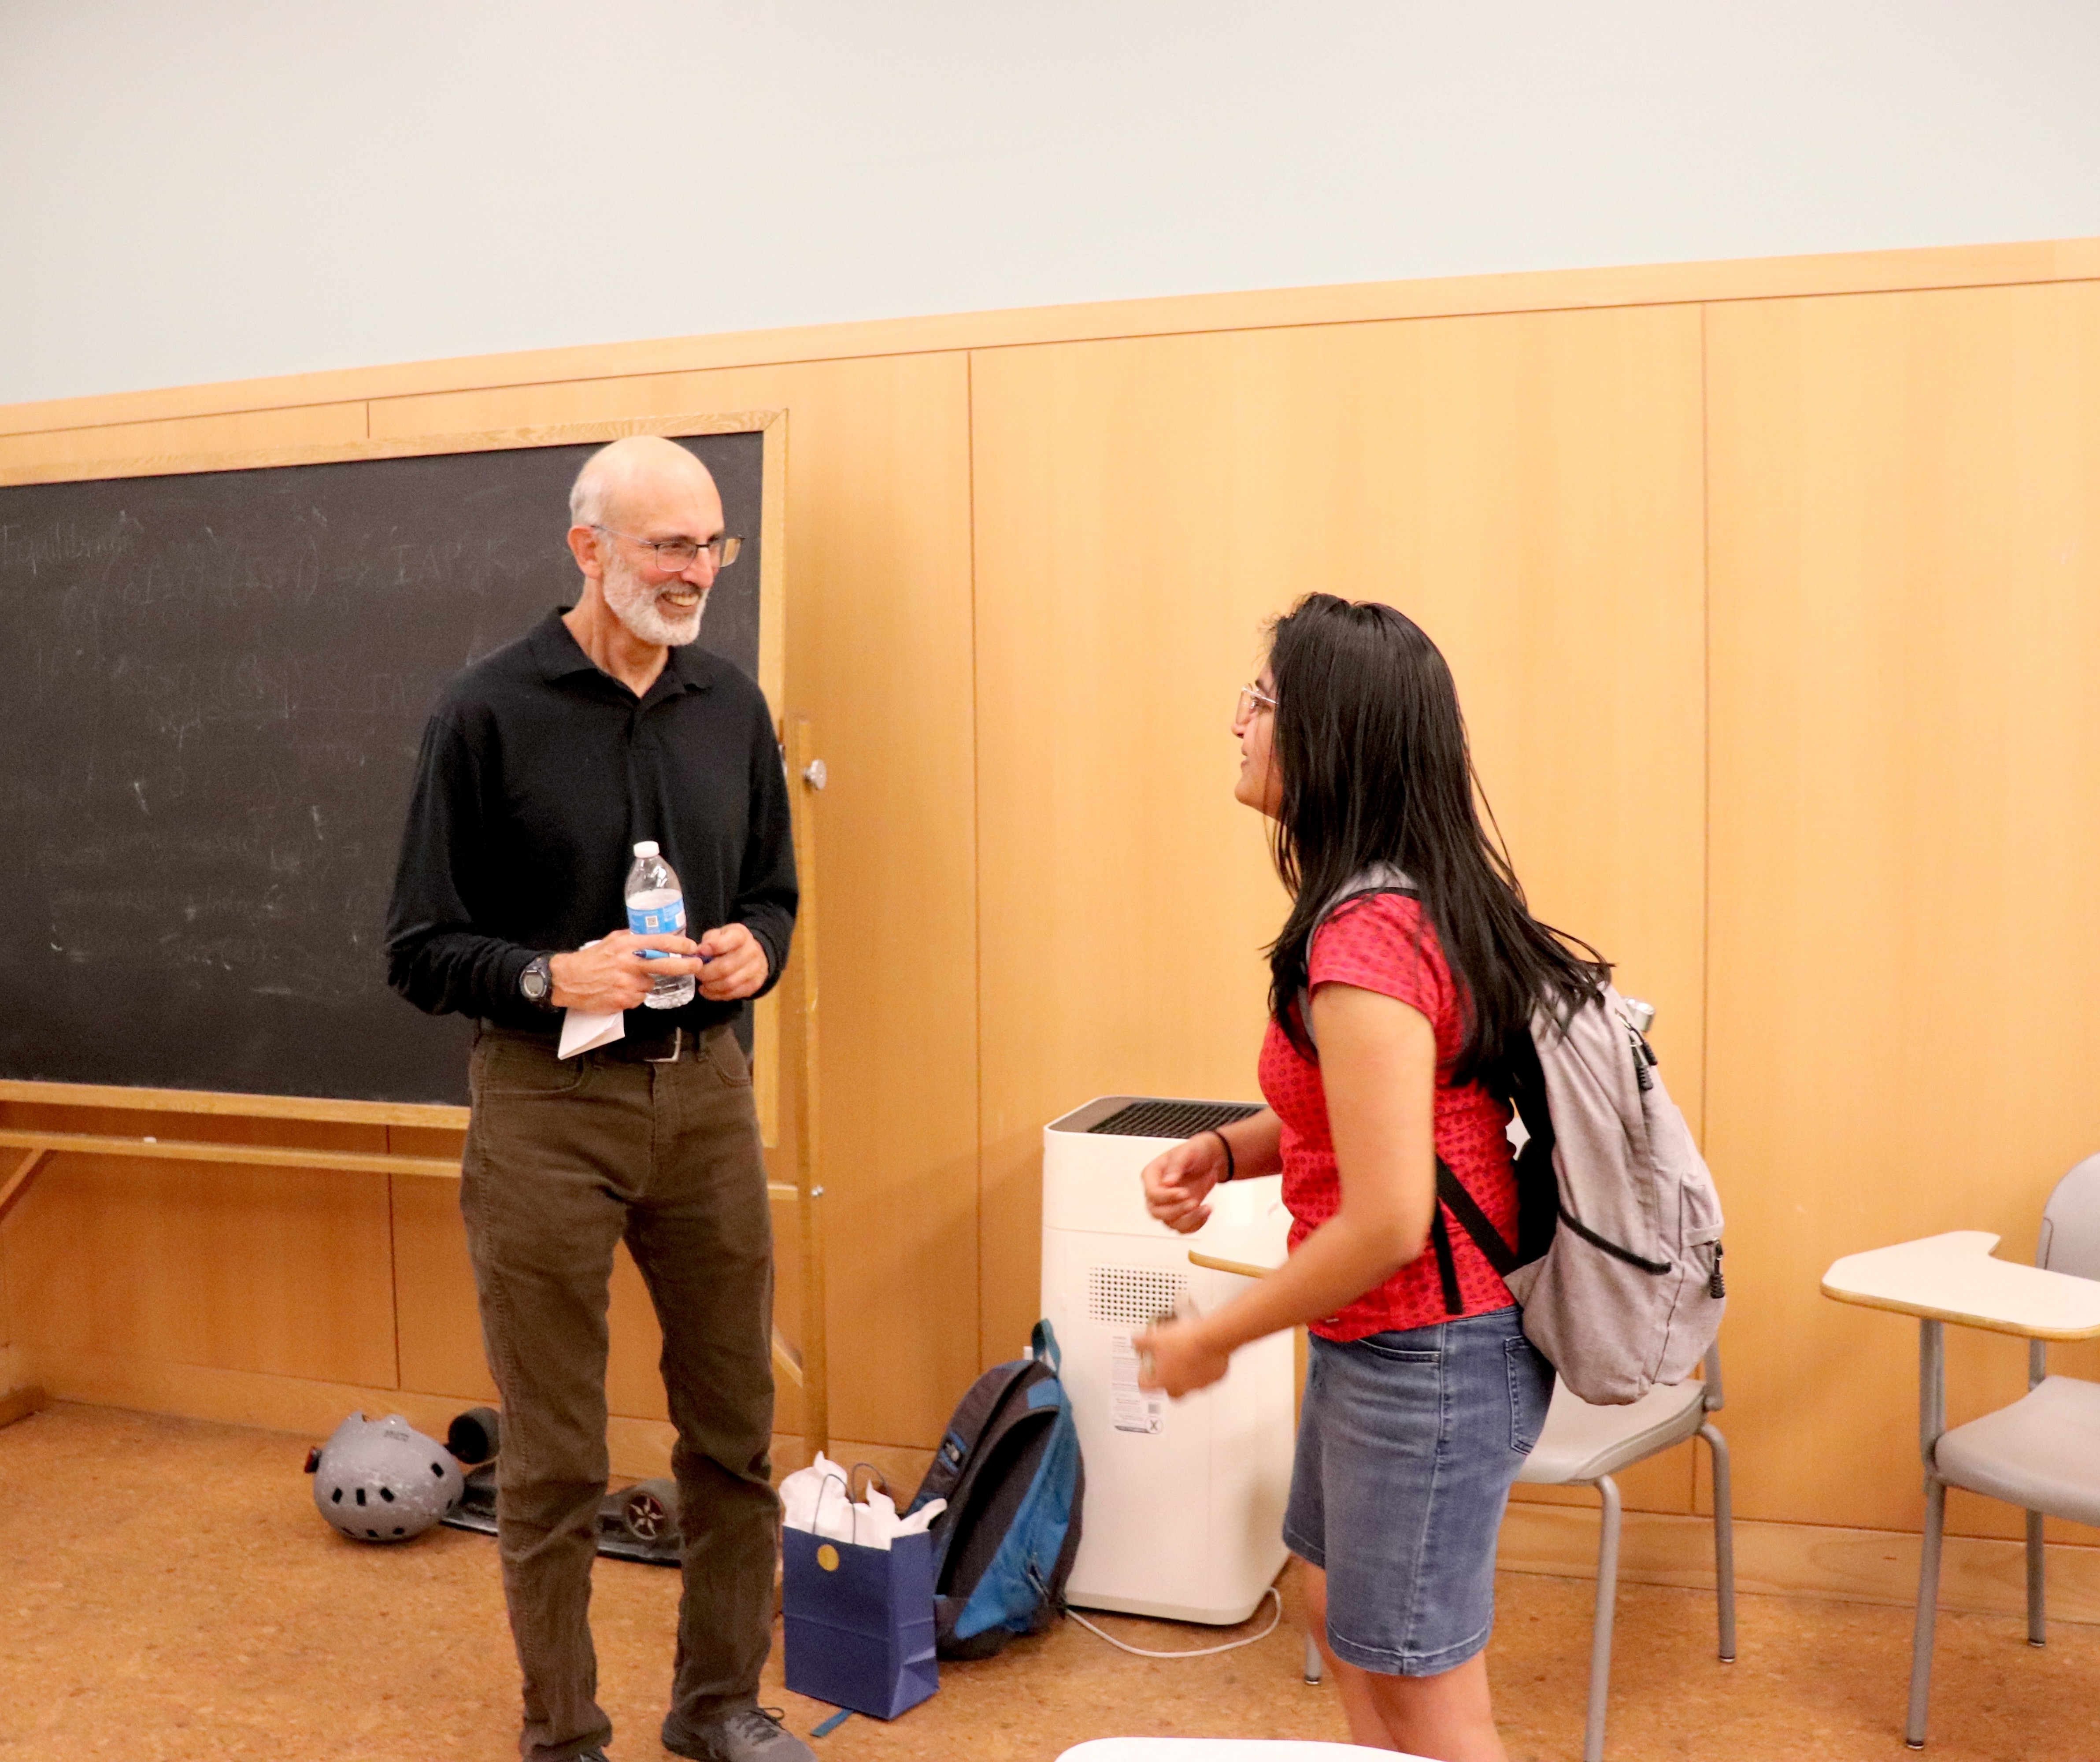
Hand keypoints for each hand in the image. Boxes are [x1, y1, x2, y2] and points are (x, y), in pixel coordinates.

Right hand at [547, 930, 706, 1012]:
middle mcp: (628, 963)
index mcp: (626, 946)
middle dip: (685, 966)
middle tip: (697, 965)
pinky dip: (634, 995)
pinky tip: (620, 990)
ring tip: (626, 979)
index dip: (680, 945)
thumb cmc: (592, 959)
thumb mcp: (613, 940)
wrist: (568, 979)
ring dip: (645, 983)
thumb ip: (634, 938)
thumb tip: (657, 936)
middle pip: (665, 965)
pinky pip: (639, 998)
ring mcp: (626, 983)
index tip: (692, 947)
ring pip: (651, 985)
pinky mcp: (622, 1000)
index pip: (660, 943)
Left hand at [694, 922, 768, 1000]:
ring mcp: (755, 970)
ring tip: (702, 982)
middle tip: (697, 973)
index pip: (729, 941)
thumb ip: (709, 940)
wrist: (755, 955)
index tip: (700, 952)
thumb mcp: (720, 934)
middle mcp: (752, 952)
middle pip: (725, 967)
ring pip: (728, 983)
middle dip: (706, 972)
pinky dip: (716, 994)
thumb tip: (700, 951)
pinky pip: (732, 994)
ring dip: (710, 985)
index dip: (713, 947)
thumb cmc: (731, 944)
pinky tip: (707, 989)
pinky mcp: (754, 985)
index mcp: (741, 936)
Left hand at [1134, 1315, 1231, 1397]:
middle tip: (1166, 1364)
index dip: (1142, 1376)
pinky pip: (1207, 1376)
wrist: (1211, 1337)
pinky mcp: (1215, 1378)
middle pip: (1169, 1389)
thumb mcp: (1155, 1338)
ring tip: (1185, 1355)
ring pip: (1190, 1383)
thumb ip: (1141, 1342)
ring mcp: (1200, 1385)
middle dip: (1166, 1378)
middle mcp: (1182, 1388)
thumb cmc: (1185, 1341)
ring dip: (1186, 1373)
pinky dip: (1204, 1367)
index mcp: (1164, 1382)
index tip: (1144, 1369)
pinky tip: (1202, 1354)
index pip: (1145, 1387)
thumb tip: (1136, 1341)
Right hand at [1141, 1132, 1229, 1234]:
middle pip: (1156, 1212)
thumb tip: (1167, 1182)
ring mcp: (1167, 1205)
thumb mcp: (1187, 1152)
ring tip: (1206, 1208)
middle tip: (1194, 1202)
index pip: (1152, 1193)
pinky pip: (1182, 1228)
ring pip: (1170, 1223)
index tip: (1184, 1193)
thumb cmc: (1195, 1152)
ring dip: (1189, 1219)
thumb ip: (1176, 1165)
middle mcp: (1156, 1192)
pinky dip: (1195, 1225)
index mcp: (1152, 1175)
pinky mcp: (1179, 1214)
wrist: (1209, 1160)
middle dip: (1176, 1211)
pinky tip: (1206, 1212)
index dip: (1167, 1197)